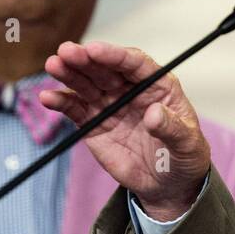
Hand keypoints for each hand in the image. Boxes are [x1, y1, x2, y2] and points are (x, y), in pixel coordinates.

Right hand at [41, 41, 210, 220]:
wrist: (168, 183)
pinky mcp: (94, 124)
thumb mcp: (186, 143)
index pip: (135, 64)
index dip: (115, 55)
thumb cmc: (184, 155)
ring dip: (69, 74)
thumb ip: (171, 127)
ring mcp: (110, 105)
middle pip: (106, 69)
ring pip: (87, 84)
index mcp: (158, 86)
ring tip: (53, 65)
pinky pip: (75, 109)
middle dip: (86, 59)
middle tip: (66, 52)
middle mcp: (131, 90)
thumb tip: (153, 114)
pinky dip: (61, 102)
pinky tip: (48, 98)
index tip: (94, 50)